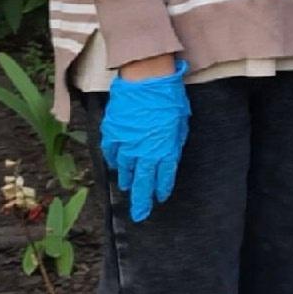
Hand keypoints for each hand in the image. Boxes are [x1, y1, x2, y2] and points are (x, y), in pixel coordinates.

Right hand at [99, 59, 189, 222]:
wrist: (146, 79)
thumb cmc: (169, 96)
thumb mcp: (181, 121)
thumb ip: (174, 141)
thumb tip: (169, 153)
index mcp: (164, 149)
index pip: (163, 176)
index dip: (161, 189)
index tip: (160, 198)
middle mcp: (144, 152)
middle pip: (141, 182)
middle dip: (141, 200)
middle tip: (139, 214)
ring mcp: (125, 144)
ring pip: (125, 169)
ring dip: (127, 180)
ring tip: (127, 187)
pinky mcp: (111, 134)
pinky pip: (111, 153)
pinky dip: (113, 161)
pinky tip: (115, 166)